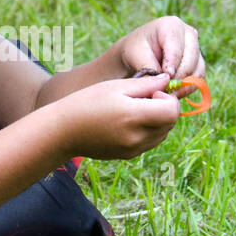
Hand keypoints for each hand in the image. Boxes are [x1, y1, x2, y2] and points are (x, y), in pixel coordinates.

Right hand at [57, 73, 179, 159]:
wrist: (63, 131)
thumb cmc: (87, 102)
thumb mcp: (115, 86)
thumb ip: (145, 84)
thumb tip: (167, 80)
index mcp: (134, 116)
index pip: (172, 111)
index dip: (168, 98)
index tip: (153, 91)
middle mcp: (137, 137)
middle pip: (170, 123)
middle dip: (165, 108)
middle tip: (145, 97)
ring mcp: (134, 149)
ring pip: (163, 133)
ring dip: (158, 120)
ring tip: (136, 109)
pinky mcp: (129, 155)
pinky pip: (150, 142)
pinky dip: (149, 130)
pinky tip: (130, 121)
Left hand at [117, 16, 205, 96]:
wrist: (140, 54)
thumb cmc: (136, 50)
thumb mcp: (135, 54)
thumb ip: (147, 66)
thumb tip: (163, 81)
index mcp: (172, 25)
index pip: (177, 46)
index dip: (173, 63)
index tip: (166, 76)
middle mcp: (188, 34)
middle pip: (191, 58)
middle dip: (180, 76)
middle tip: (167, 90)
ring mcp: (196, 48)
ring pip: (198, 70)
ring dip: (185, 85)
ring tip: (169, 93)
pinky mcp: (199, 63)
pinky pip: (199, 79)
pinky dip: (188, 88)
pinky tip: (174, 93)